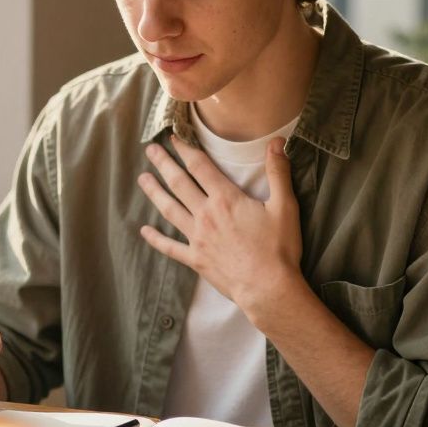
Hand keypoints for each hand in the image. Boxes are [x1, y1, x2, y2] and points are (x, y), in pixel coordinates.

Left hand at [137, 135, 304, 316]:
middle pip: (178, 183)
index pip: (200, 166)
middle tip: (150, 150)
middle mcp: (206, 214)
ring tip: (142, 179)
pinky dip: (156, 239)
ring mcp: (197, 237)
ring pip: (169, 209)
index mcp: (225, 198)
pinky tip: (144, 231)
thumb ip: (278, 172)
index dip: (185, 149)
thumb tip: (277, 141)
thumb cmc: (279, 249)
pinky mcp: (196, 259)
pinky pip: (170, 247)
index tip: (174, 138)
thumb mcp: (285, 206)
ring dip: (154, 193)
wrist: (268, 288)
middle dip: (163, 164)